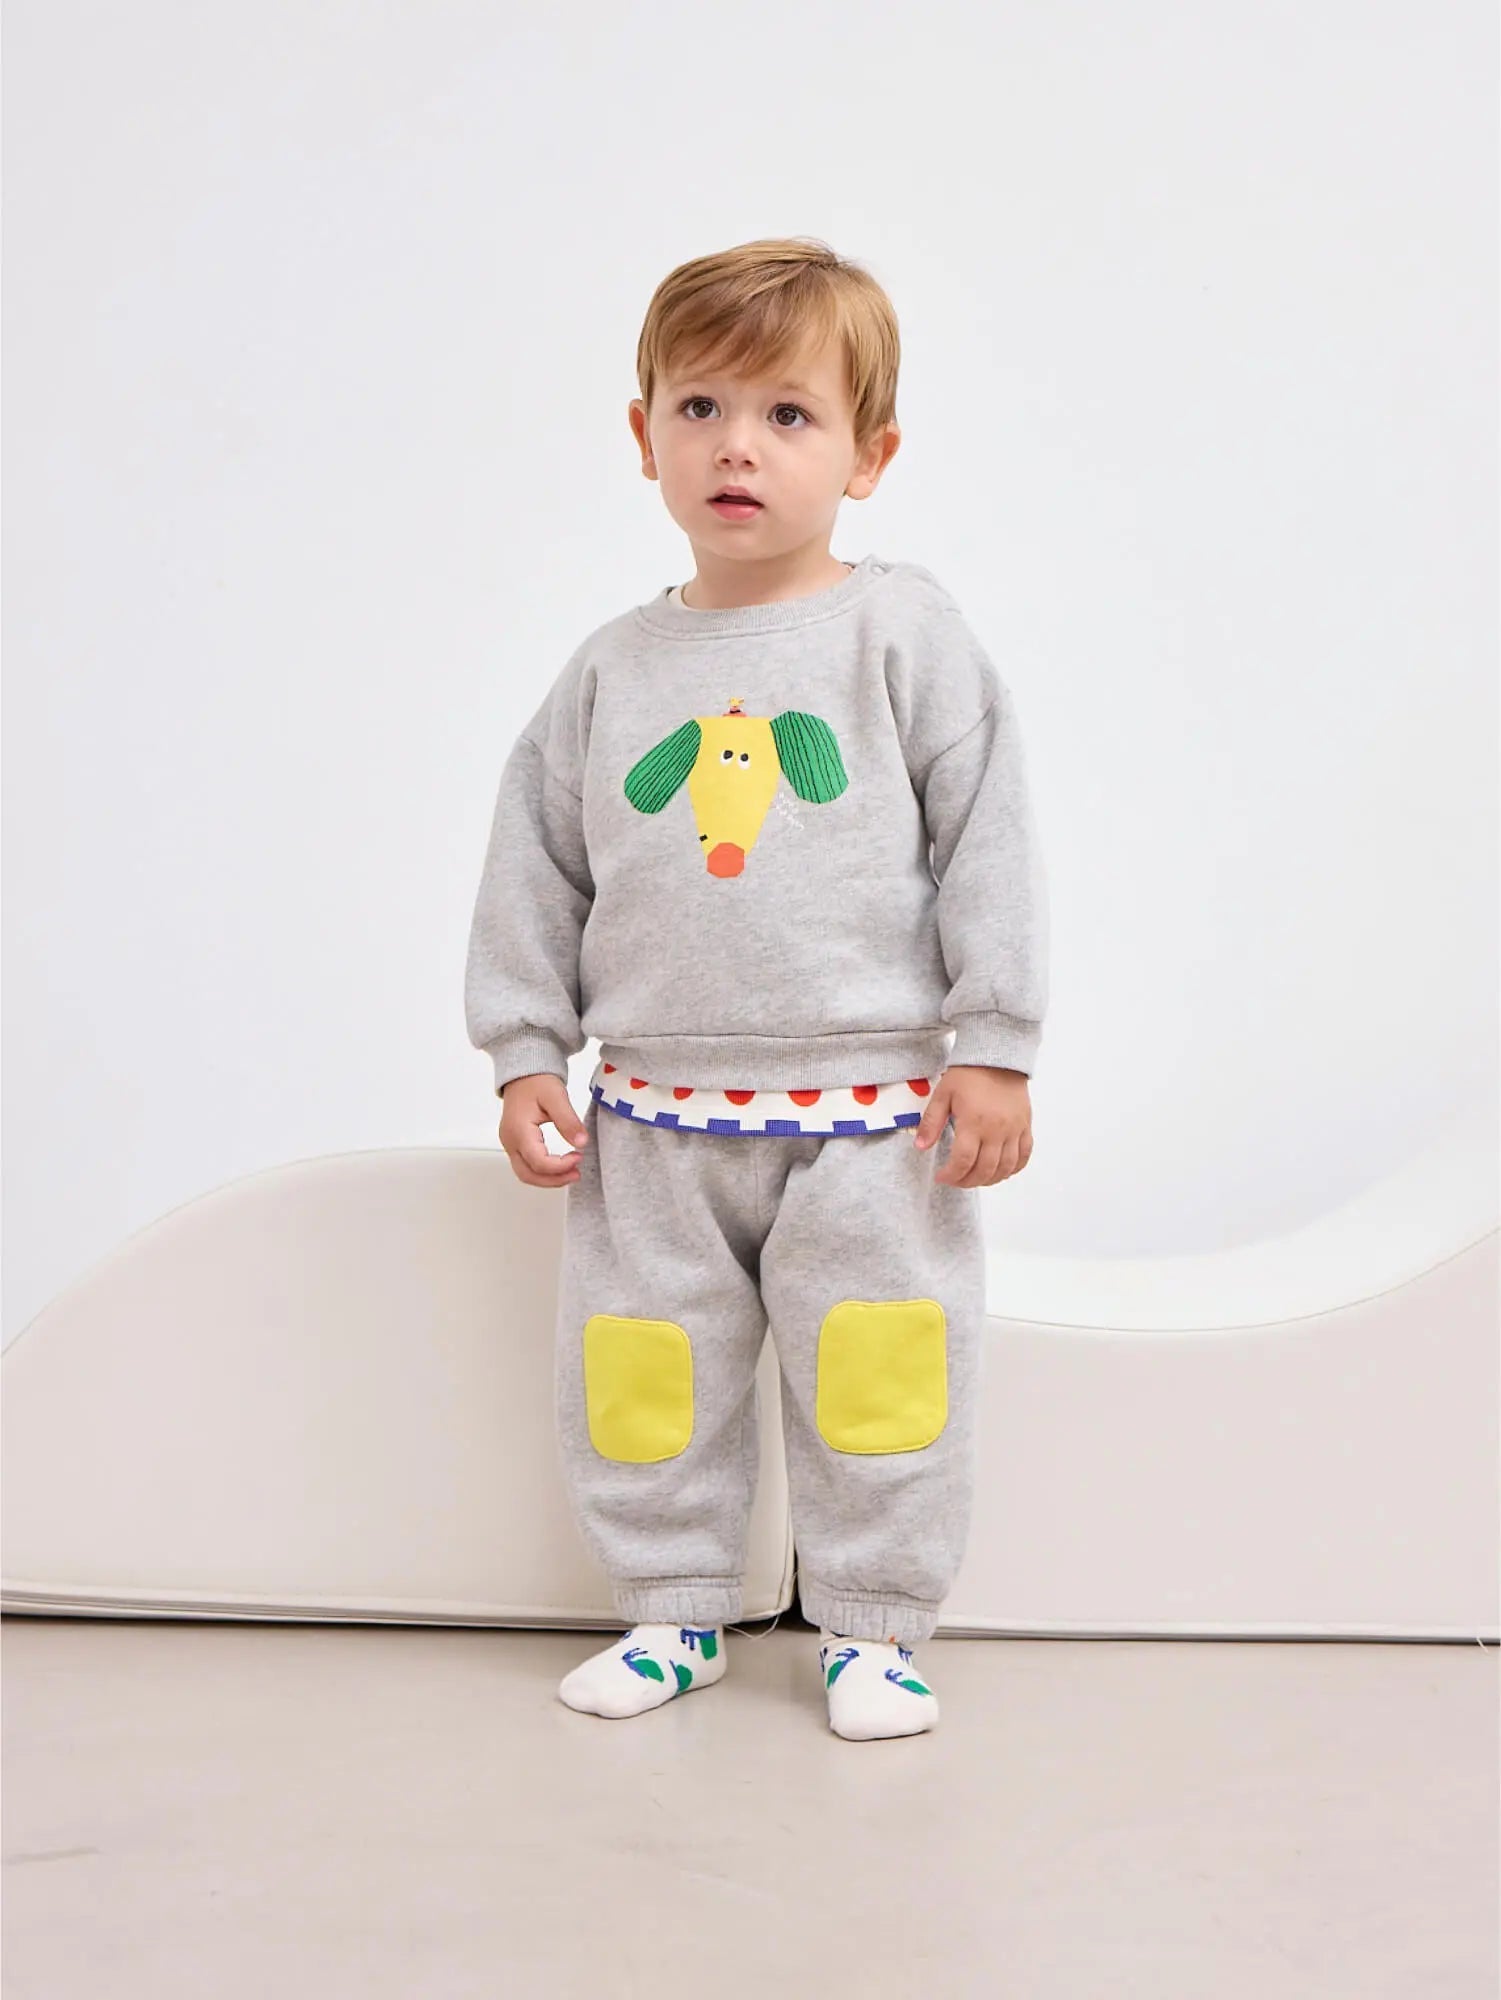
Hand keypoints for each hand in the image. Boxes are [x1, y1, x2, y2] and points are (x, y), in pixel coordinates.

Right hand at [498, 1073, 589, 1187]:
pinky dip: (543, 1172)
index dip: (560, 1166)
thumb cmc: (536, 1081)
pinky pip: (526, 1166)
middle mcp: (510, 1141)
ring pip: (525, 1174)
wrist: (523, 1073)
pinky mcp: (515, 1144)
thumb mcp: (556, 1096)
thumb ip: (568, 1121)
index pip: (538, 1161)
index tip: (579, 1157)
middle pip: (528, 1175)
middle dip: (553, 1180)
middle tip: (576, 1173)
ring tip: (571, 1172)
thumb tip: (581, 1143)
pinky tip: (560, 1166)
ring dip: (548, 1179)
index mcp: (519, 1130)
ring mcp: (510, 1144)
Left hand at [913, 1066, 1033, 1187]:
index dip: (951, 1175)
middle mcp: (997, 1130)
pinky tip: (1000, 1171)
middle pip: (984, 1170)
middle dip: (967, 1181)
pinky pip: (1024, 1156)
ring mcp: (1014, 1130)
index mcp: (973, 1123)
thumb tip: (920, 1147)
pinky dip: (1013, 1169)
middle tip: (955, 1180)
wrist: (997, 1057)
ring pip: (1005, 1168)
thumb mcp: (943, 1095)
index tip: (941, 1177)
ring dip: (989, 1180)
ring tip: (974, 1178)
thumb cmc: (968, 1074)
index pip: (963, 1162)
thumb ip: (931, 1123)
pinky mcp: (1025, 1126)